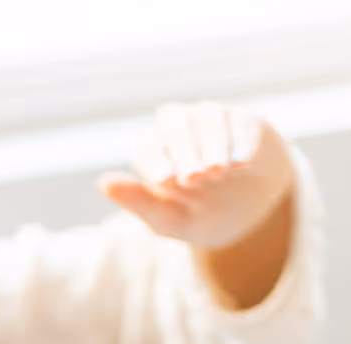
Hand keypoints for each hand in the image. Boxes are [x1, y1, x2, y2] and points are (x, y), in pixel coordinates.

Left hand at [97, 101, 295, 255]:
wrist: (248, 214)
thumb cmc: (198, 215)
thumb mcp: (168, 218)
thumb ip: (138, 202)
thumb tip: (102, 183)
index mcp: (155, 150)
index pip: (147, 145)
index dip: (155, 160)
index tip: (165, 181)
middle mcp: (181, 127)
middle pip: (174, 123)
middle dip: (183, 149)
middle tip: (194, 178)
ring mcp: (213, 120)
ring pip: (208, 117)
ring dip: (211, 143)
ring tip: (219, 171)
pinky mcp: (245, 121)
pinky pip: (241, 121)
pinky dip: (240, 139)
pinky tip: (241, 162)